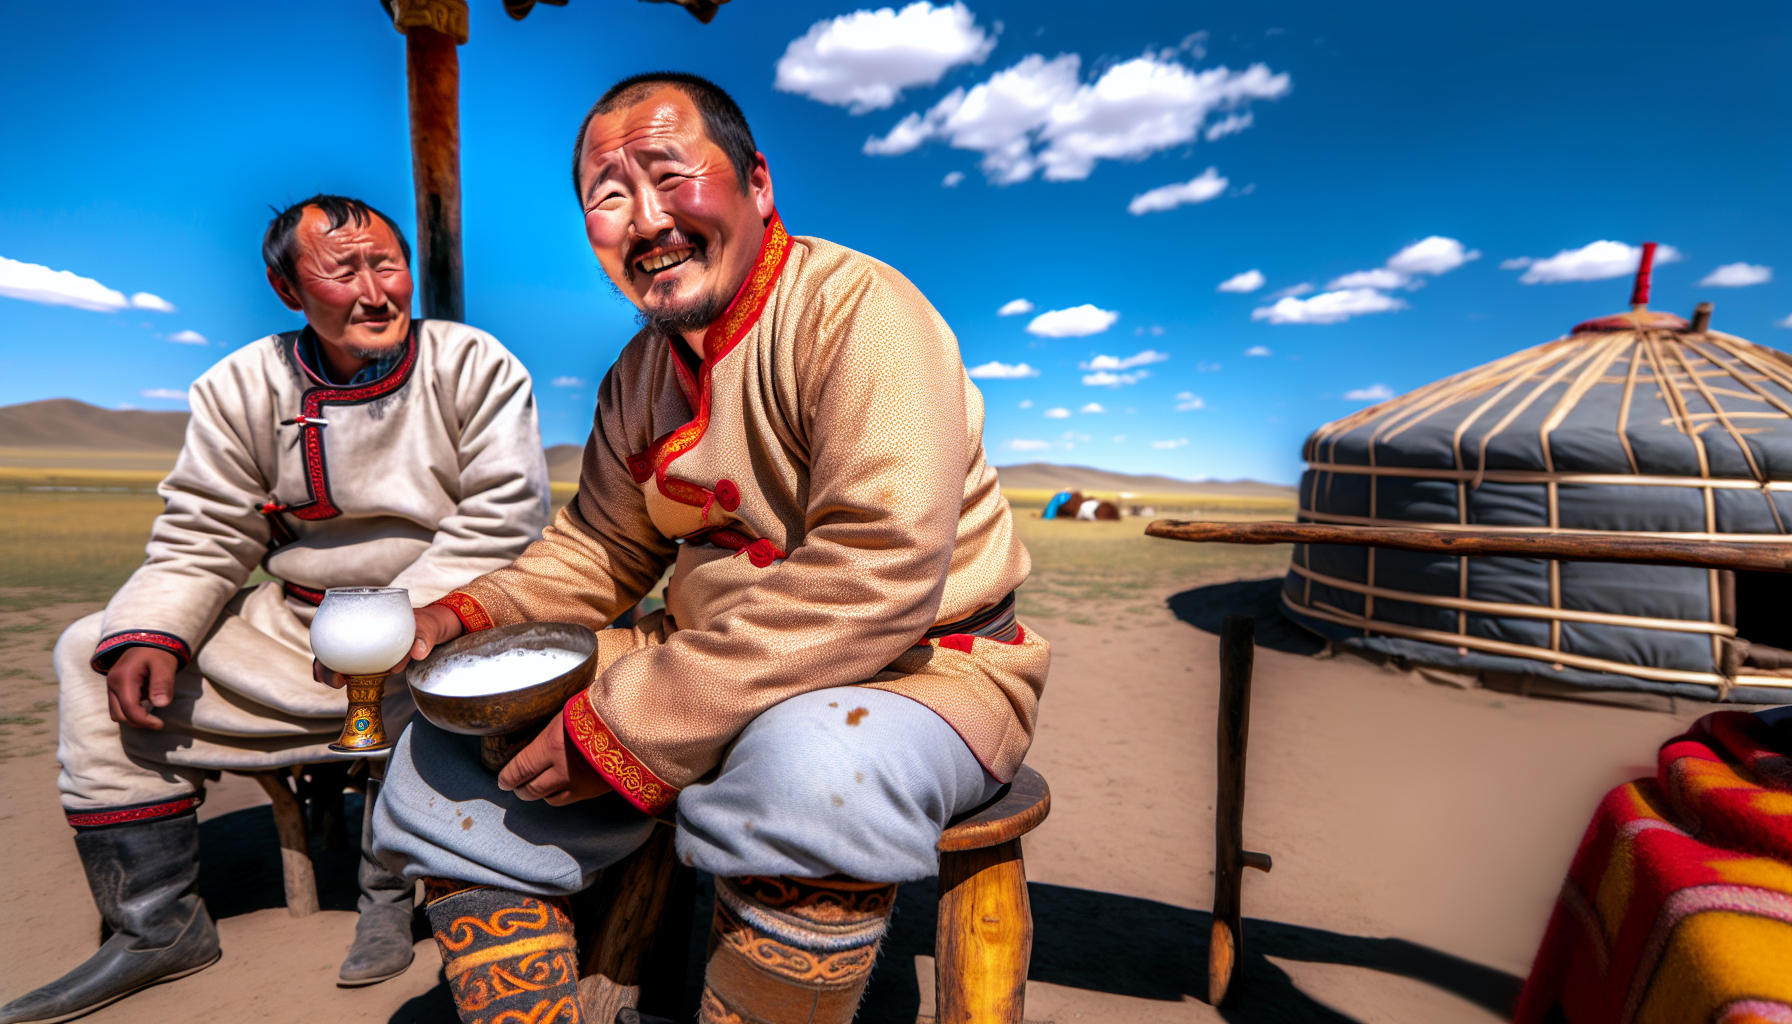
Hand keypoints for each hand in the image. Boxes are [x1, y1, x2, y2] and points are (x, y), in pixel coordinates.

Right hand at [107, 647, 179, 728]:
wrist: (148, 637)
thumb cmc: (158, 651)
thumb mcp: (164, 665)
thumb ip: (162, 684)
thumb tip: (161, 705)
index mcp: (123, 679)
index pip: (129, 710)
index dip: (144, 721)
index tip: (160, 724)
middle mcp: (112, 684)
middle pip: (120, 715)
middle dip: (138, 721)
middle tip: (157, 720)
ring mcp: (111, 685)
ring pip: (116, 712)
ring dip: (133, 716)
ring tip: (151, 708)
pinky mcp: (114, 686)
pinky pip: (118, 705)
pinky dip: (130, 709)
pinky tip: (145, 700)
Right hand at [313, 603, 463, 688]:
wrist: (447, 627)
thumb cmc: (435, 621)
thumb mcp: (432, 625)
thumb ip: (426, 636)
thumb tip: (417, 652)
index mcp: (372, 615)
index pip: (336, 628)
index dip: (324, 646)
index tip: (327, 665)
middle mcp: (366, 630)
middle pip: (333, 646)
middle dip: (325, 665)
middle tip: (336, 681)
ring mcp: (371, 644)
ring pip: (343, 658)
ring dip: (335, 672)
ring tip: (340, 685)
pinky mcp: (380, 659)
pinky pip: (360, 668)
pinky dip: (353, 678)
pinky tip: (349, 687)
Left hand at [497, 716, 612, 805]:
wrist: (639, 727)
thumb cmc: (605, 710)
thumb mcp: (572, 712)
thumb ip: (555, 726)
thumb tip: (546, 727)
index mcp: (551, 745)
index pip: (520, 768)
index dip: (508, 777)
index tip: (502, 781)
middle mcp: (562, 770)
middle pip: (532, 789)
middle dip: (522, 789)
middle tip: (516, 786)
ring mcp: (580, 784)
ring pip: (551, 799)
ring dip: (541, 796)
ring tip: (537, 790)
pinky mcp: (596, 791)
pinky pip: (571, 800)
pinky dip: (561, 796)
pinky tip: (561, 789)